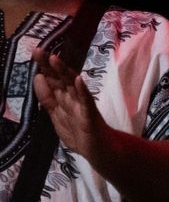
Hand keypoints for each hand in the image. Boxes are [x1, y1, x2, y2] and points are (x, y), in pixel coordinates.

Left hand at [32, 46, 114, 163]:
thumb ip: (47, 97)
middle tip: (38, 50)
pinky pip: (86, 100)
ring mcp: (82, 105)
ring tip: (55, 59)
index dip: (44, 67)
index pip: (52, 80)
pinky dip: (82, 90)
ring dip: (64, 72)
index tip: (36, 53)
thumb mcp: (56, 115)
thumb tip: (38, 77)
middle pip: (60, 79)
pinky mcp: (90, 114)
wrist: (99, 151)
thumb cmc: (80, 133)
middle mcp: (72, 98)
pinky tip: (78, 80)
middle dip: (49, 65)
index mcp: (63, 99)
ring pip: (72, 85)